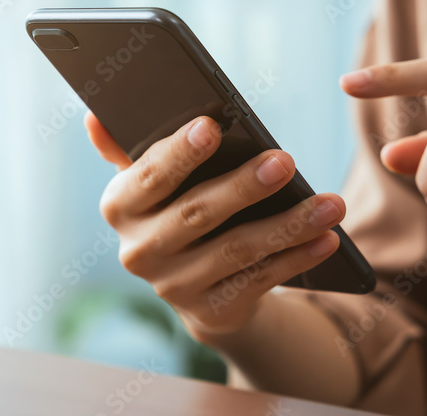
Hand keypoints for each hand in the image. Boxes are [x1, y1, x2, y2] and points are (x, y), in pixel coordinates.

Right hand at [85, 112, 344, 342]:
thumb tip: (95, 115)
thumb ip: (130, 150)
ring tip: (331, 203)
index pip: (148, 177)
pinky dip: (296, 258)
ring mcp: (174, 286)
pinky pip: (260, 280)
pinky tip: (327, 239)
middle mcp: (139, 251)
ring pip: (237, 250)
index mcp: (120, 207)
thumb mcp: (154, 183)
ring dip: (287, 225)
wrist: (199, 287)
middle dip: (244, 187)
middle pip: (196, 213)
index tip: (212, 125)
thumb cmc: (180, 210)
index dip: (179, 152)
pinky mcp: (211, 311)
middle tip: (284, 160)